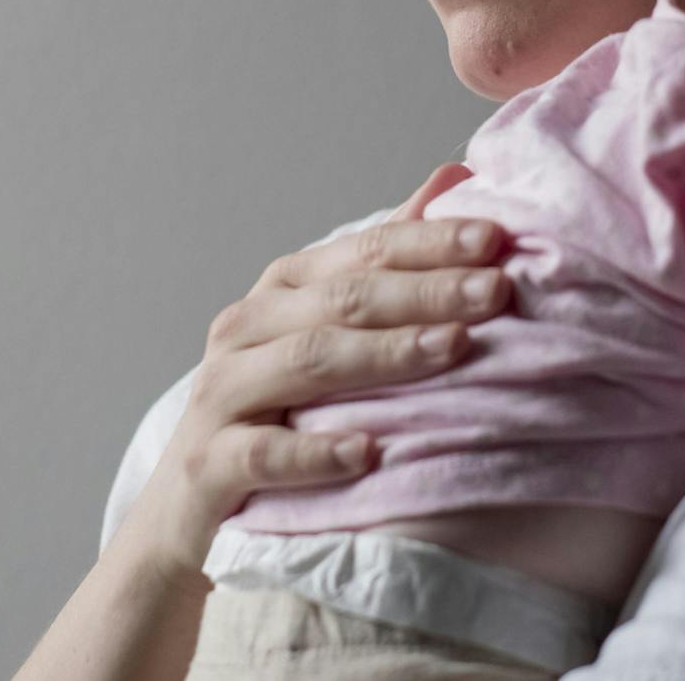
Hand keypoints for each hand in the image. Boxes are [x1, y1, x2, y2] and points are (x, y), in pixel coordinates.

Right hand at [130, 162, 511, 568]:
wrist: (188, 506)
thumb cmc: (275, 408)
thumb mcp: (328, 329)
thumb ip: (388, 258)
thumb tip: (457, 177)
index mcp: (284, 290)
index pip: (364, 251)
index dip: (430, 241)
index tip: (496, 238)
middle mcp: (248, 328)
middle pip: (343, 300)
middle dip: (425, 291)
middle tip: (496, 290)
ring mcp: (222, 393)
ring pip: (307, 362)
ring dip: (384, 355)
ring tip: (452, 348)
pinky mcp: (208, 463)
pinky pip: (263, 454)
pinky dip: (315, 452)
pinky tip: (367, 452)